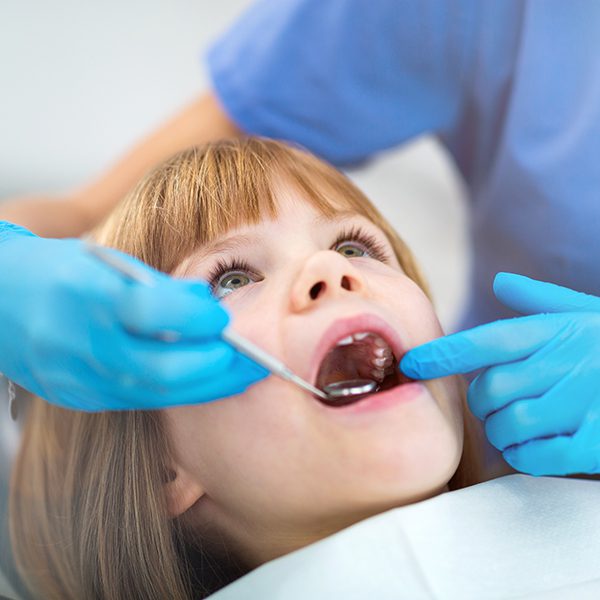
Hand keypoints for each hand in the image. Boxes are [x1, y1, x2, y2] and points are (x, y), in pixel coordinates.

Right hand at [0, 221, 267, 410]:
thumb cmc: (58, 272)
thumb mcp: (104, 263)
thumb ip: (157, 288)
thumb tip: (208, 307)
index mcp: (84, 293)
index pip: (149, 312)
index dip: (195, 318)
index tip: (223, 319)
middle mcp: (78, 341)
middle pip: (160, 371)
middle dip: (216, 367)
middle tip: (251, 358)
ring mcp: (75, 378)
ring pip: (155, 395)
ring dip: (208, 386)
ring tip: (243, 374)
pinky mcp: (78, 398)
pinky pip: (139, 400)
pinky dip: (179, 392)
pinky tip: (205, 381)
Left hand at [400, 273, 599, 475]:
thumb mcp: (586, 313)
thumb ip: (540, 300)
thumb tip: (502, 282)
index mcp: (550, 333)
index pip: (481, 341)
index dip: (441, 354)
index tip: (412, 364)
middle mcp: (560, 364)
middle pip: (488, 391)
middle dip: (483, 404)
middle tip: (496, 405)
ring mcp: (579, 402)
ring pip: (508, 425)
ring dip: (503, 432)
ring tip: (518, 427)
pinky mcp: (595, 439)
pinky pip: (538, 457)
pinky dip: (526, 457)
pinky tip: (534, 449)